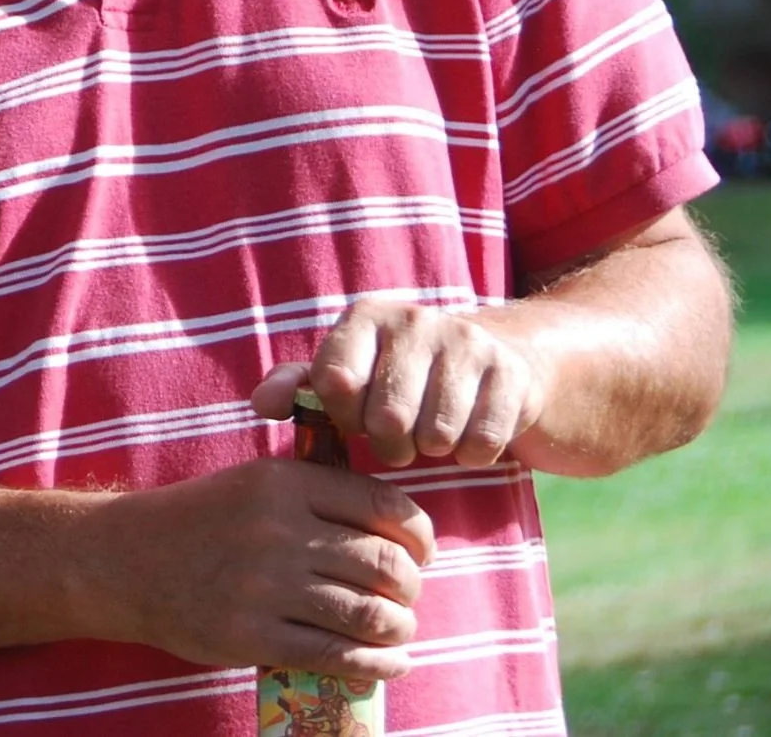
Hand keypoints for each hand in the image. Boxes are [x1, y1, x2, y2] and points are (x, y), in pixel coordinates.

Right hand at [94, 458, 433, 678]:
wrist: (123, 560)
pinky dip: (377, 665)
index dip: (418, 536)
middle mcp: (278, 530)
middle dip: (409, 588)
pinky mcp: (252, 636)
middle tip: (405, 597)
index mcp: (282, 482)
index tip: (420, 553)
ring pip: (368, 615)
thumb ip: (314, 494)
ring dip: (398, 628)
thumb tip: (395, 525)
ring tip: (397, 630)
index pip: (383, 508)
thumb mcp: (251, 482)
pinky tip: (387, 663)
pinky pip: (337, 656)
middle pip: (384, 565)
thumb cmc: (198, 520)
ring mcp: (264, 586)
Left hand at [255, 299, 549, 468]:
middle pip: (387, 418)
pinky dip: (472, 454)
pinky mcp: (510, 373)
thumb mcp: (349, 373)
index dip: (343, 416)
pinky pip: (480, 443)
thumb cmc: (402, 375)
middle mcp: (415, 319)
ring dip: (432, 449)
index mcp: (366, 316)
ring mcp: (467, 342)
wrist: (497, 360)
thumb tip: (260, 405)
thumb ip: (299, 387)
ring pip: (435, 434)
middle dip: (390, 444)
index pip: (334, 382)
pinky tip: (467, 434)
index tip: (355, 417)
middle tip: (398, 438)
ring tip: (431, 432)